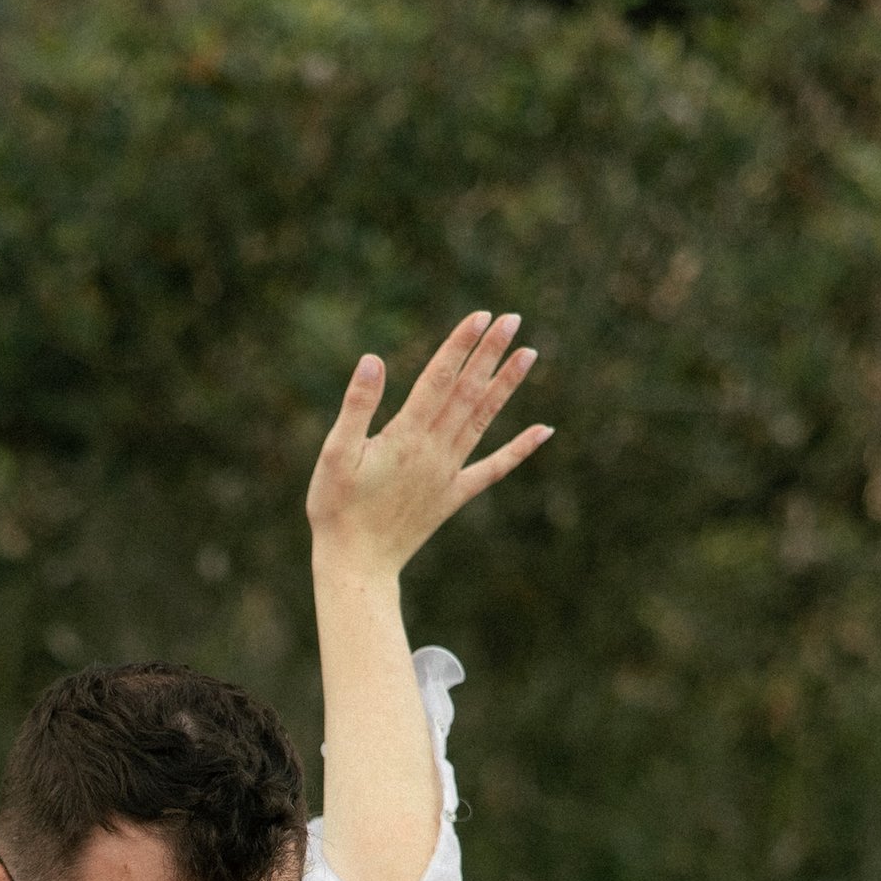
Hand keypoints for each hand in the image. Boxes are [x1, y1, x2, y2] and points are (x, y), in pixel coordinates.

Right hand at [306, 312, 548, 585]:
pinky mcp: (453, 496)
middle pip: (467, 392)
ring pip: (483, 420)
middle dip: (490, 353)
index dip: (460, 346)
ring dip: (506, 386)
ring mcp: (448, 474)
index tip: (481, 316)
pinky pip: (493, 469)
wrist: (356, 564)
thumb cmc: (336, 510)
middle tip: (513, 319)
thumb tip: (373, 360)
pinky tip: (544, 430)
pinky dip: (519, 449)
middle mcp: (434, 451)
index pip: (439, 380)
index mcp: (405, 437)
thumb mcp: (335, 455)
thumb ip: (356, 407)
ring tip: (529, 354)